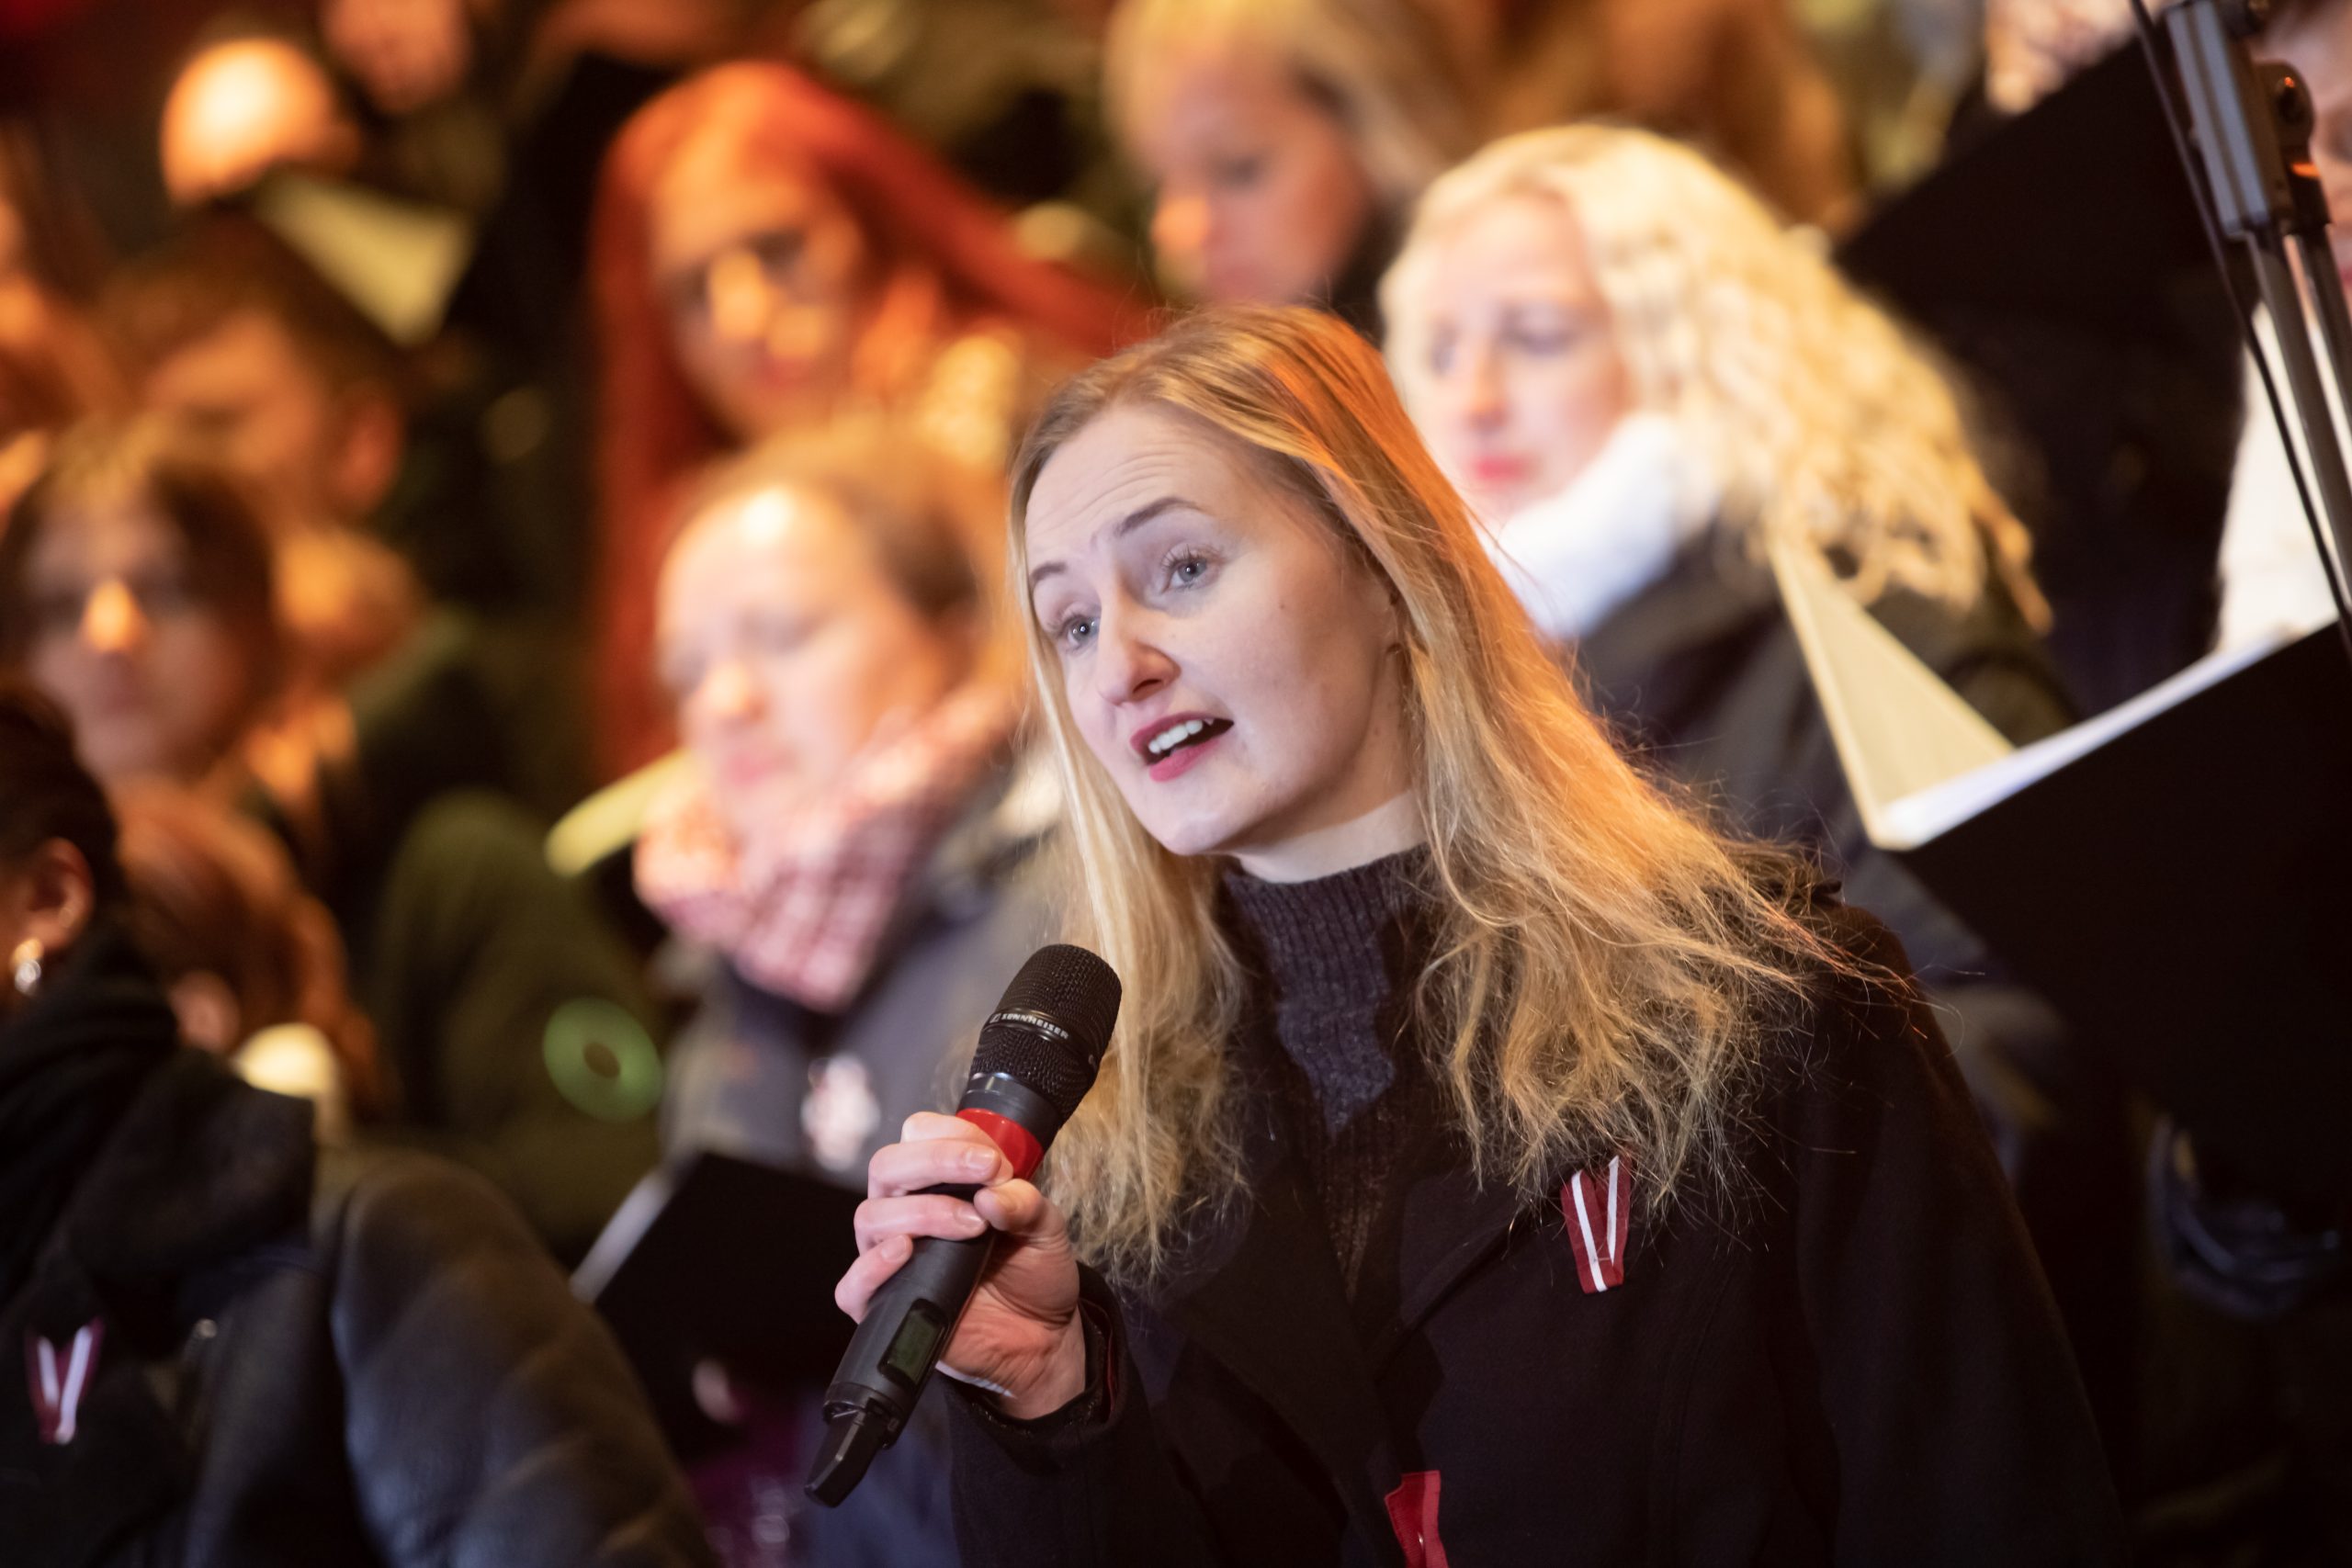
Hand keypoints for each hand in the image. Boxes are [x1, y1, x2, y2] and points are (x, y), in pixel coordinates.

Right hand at [836, 1112, 1087, 1418]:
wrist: (1040, 1336)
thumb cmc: (1033, 1273)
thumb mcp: (1045, 1228)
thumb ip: (1025, 1202)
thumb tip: (992, 1193)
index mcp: (938, 1182)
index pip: (919, 1135)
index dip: (953, 1136)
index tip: (994, 1159)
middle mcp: (906, 1211)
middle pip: (888, 1166)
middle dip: (937, 1161)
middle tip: (985, 1174)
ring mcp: (891, 1256)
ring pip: (872, 1216)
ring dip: (923, 1211)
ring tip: (973, 1226)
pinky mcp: (886, 1303)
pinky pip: (852, 1285)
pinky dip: (871, 1266)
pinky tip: (904, 1252)